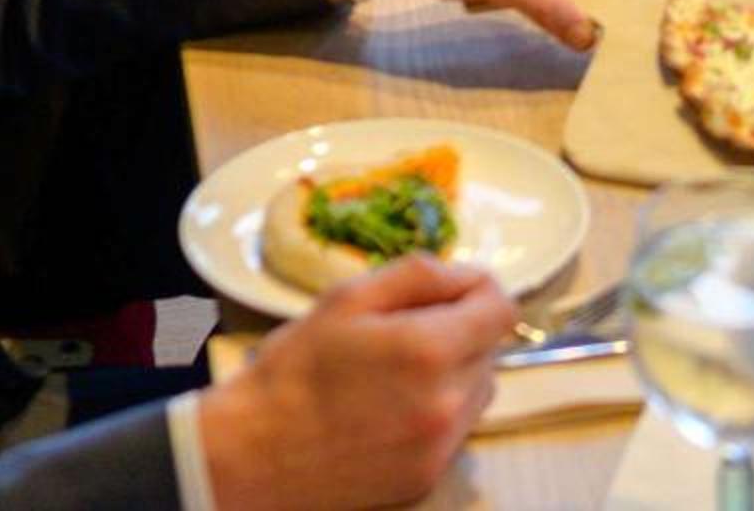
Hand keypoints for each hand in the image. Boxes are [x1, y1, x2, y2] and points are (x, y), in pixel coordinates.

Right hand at [197, 255, 510, 509]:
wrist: (251, 456)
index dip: (479, 291)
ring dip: (455, 373)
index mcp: (430, 350)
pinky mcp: (426, 478)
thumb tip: (465, 276)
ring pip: (478, 392)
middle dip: (461, 331)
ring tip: (398, 373)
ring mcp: (439, 447)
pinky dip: (437, 414)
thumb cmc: (293, 371)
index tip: (453, 292)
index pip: (501, 310)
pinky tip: (391, 409)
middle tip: (408, 331)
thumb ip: (419, 275)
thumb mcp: (348, 299)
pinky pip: (456, 431)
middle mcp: (447, 404)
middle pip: (490, 350)